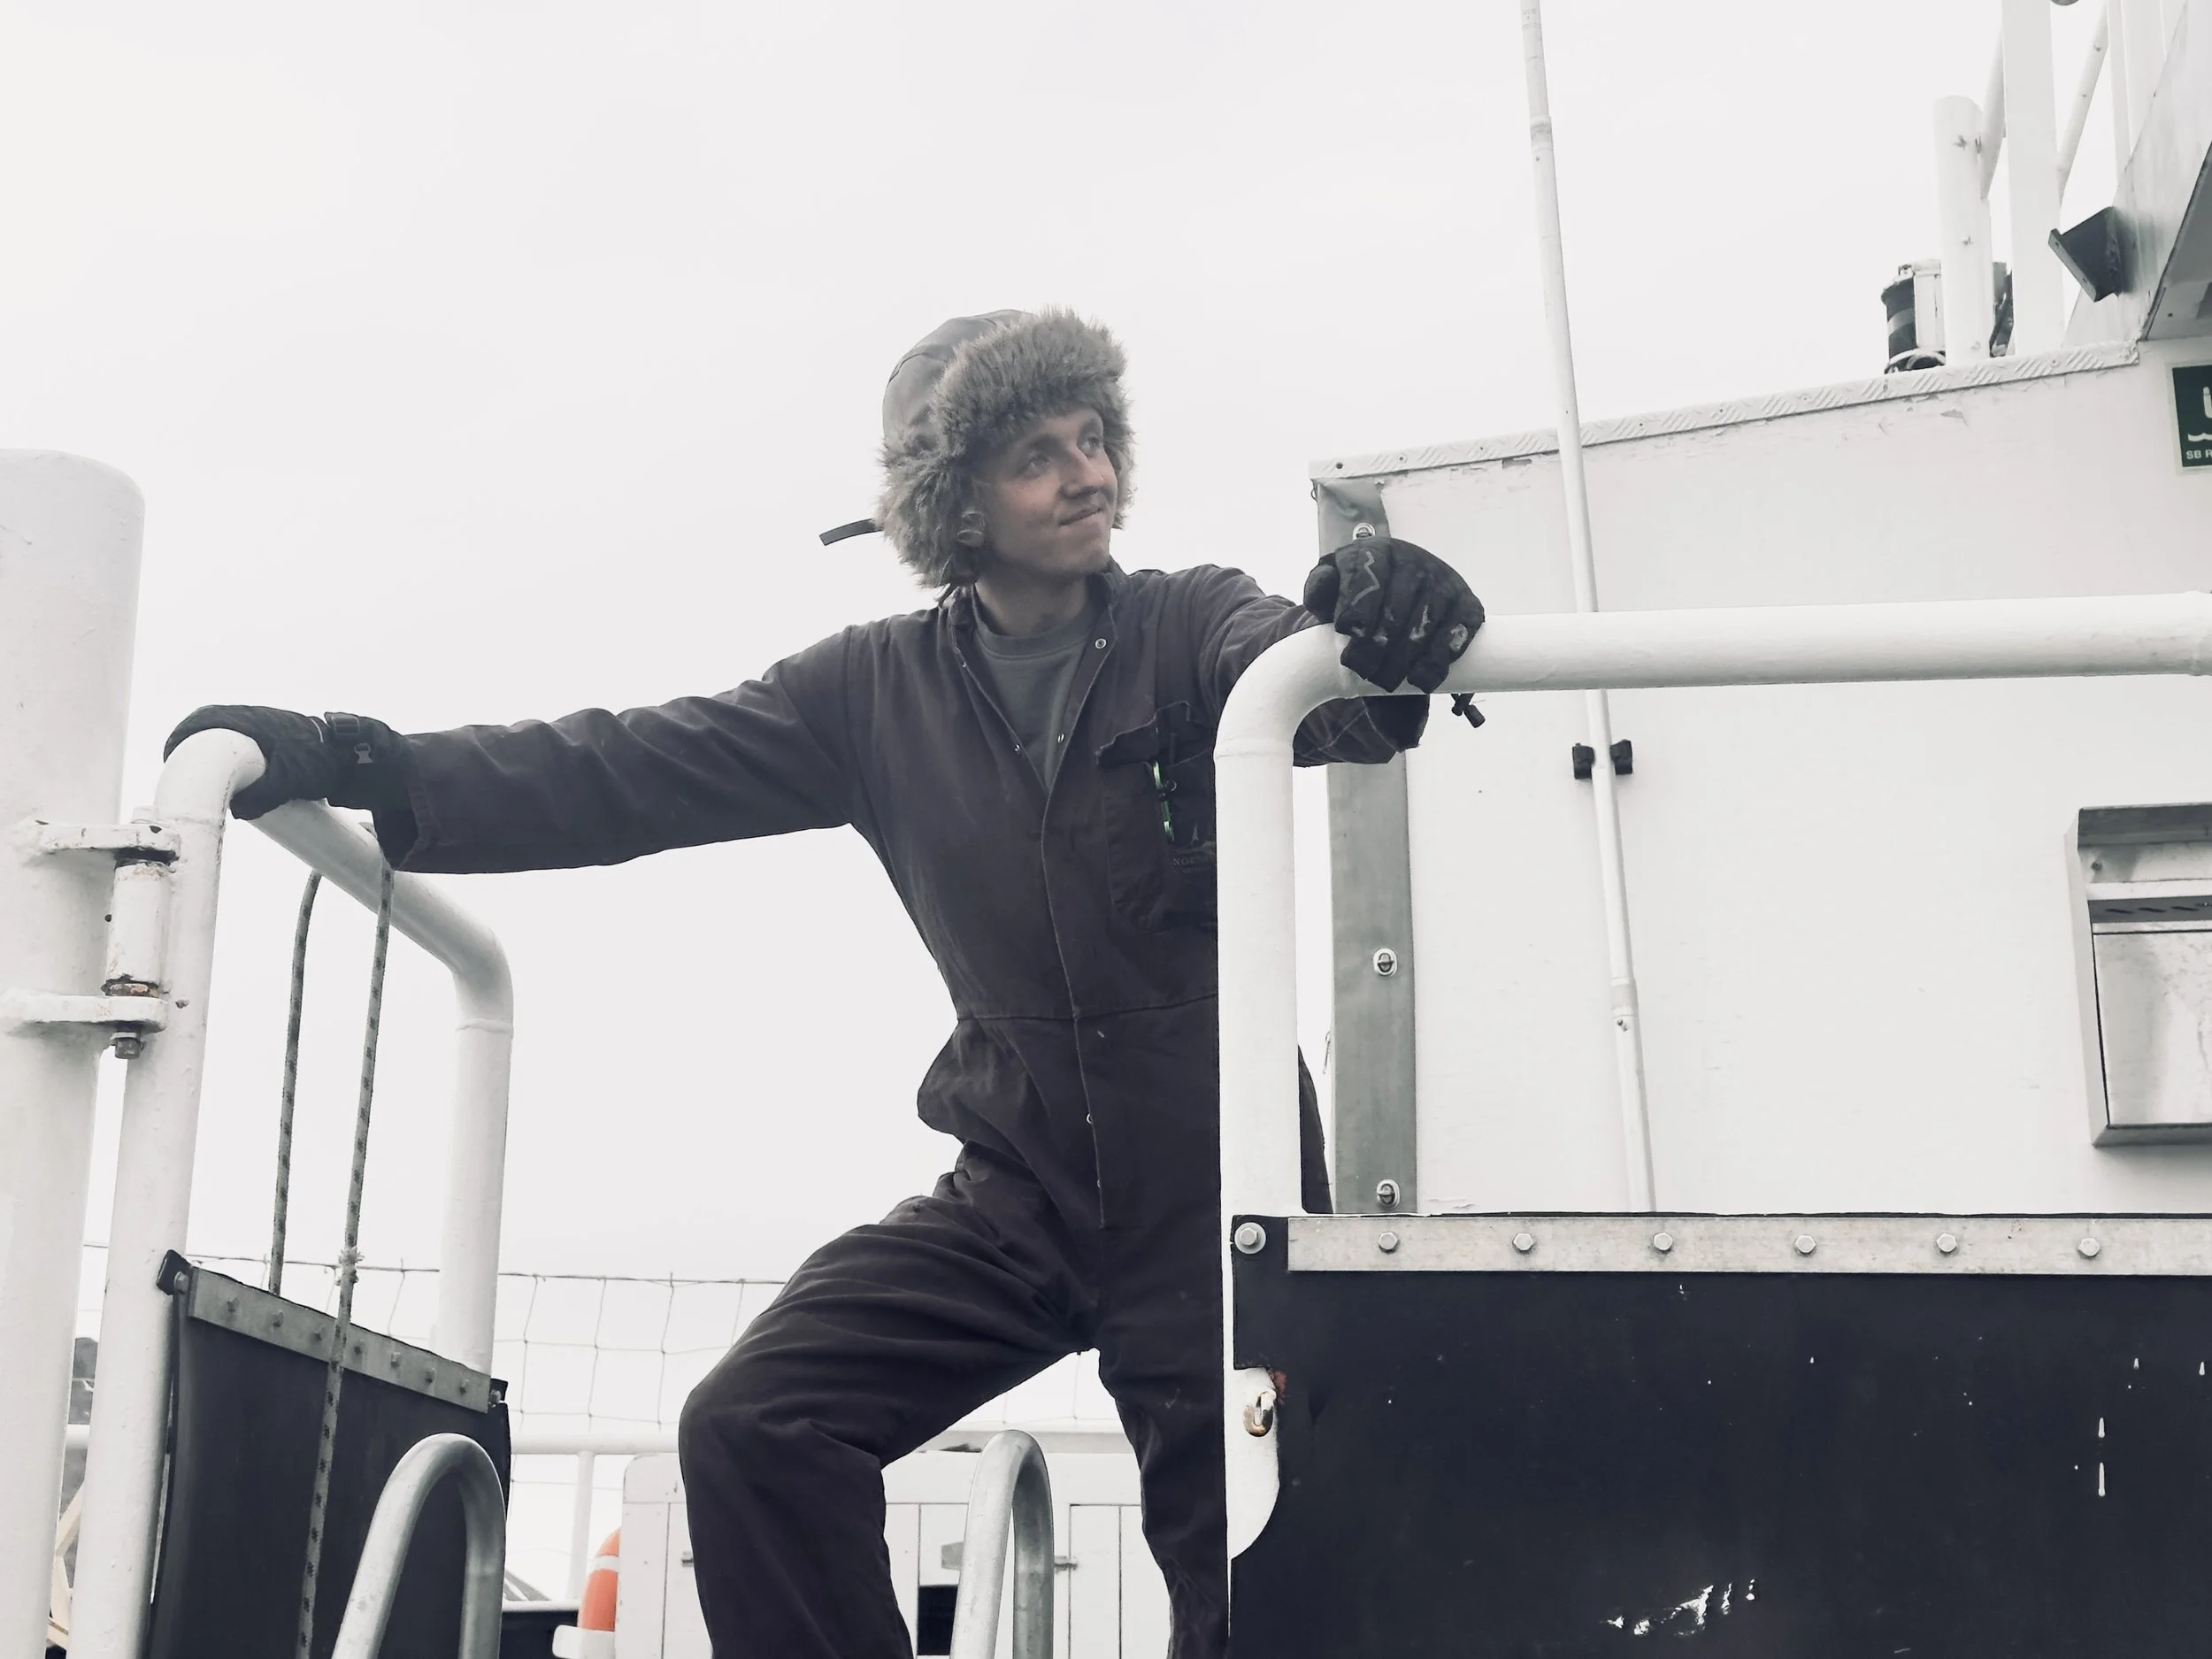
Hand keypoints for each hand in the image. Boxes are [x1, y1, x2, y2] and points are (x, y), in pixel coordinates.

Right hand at [163, 705, 405, 819]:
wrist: (354, 756)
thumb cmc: (322, 760)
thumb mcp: (291, 780)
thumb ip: (263, 795)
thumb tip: (236, 810)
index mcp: (251, 721)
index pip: (204, 719)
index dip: (182, 736)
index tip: (171, 756)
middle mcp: (254, 719)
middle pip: (209, 727)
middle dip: (191, 746)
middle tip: (179, 772)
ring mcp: (263, 728)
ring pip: (224, 737)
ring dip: (210, 753)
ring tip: (198, 779)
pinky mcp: (271, 742)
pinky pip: (240, 746)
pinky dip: (228, 758)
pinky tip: (227, 780)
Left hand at [1302, 537, 1483, 693]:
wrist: (1392, 595)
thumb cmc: (1355, 595)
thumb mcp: (1331, 588)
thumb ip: (1319, 589)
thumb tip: (1321, 591)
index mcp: (1377, 552)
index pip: (1370, 577)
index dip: (1360, 607)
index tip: (1348, 634)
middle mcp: (1414, 561)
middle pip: (1398, 605)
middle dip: (1378, 643)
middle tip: (1363, 671)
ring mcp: (1444, 581)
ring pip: (1427, 621)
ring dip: (1406, 657)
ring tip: (1386, 681)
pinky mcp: (1466, 603)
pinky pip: (1460, 630)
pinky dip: (1440, 657)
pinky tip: (1421, 679)